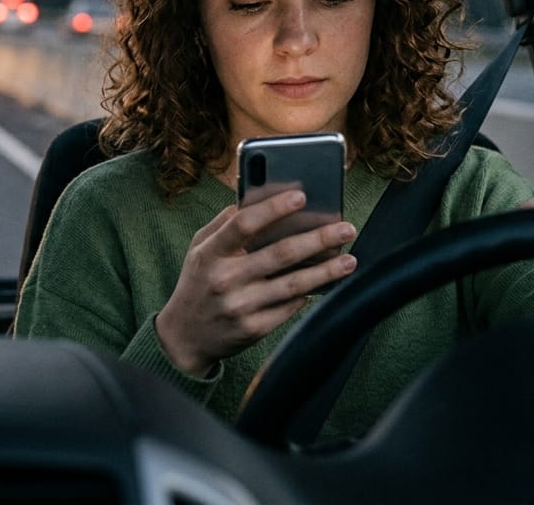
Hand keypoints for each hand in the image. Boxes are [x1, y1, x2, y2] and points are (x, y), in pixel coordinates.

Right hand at [154, 190, 357, 376]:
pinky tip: (325, 285)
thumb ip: (223, 224)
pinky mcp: (253, 329)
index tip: (302, 196)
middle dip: (318, 239)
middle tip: (346, 228)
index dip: (274, 208)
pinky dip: (308, 295)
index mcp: (210, 253)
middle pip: (279, 254)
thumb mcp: (198, 250)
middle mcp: (224, 279)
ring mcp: (240, 306)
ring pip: (292, 284)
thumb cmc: (197, 284)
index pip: (244, 224)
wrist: (184, 337)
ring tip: (349, 260)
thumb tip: (256, 200)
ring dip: (326, 271)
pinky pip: (289, 308)